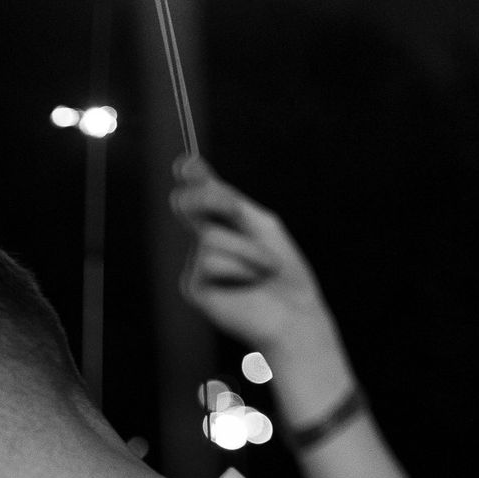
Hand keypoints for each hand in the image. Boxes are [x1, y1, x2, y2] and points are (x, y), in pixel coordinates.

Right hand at [170, 157, 357, 409]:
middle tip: (234, 210)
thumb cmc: (283, 272)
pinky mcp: (192, 288)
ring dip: (246, 250)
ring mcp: (195, 266)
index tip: (186, 164)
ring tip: (265, 269)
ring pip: (208, 237)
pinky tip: (249, 285)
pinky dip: (239, 268)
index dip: (192, 177)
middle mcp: (202, 243)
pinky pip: (210, 261)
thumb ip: (229, 203)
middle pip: (188, 204)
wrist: (292, 314)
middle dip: (209, 199)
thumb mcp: (260, 226)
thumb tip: (197, 177)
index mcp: (221, 226)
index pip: (201, 194)